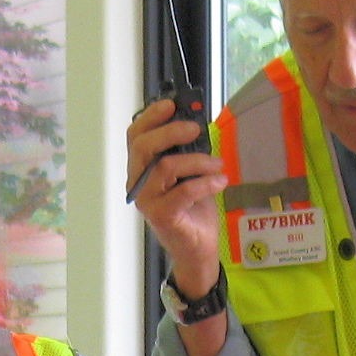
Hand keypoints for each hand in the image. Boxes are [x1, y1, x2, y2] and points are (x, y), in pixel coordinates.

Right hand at [127, 98, 228, 297]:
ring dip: (197, 161)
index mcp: (142, 169)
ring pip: (165, 167)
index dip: (150, 117)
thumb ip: (187, 152)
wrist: (198, 250)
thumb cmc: (193, 211)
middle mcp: (139, 184)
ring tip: (217, 164)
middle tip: (196, 129)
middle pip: (143, 147)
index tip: (172, 105)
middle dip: (171, 131)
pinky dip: (205, 182)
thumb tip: (196, 123)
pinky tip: (220, 182)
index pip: (135, 137)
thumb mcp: (191, 174)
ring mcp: (148, 201)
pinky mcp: (162, 216)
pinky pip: (182, 191)